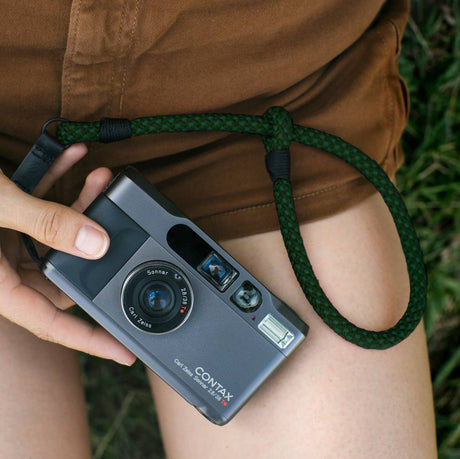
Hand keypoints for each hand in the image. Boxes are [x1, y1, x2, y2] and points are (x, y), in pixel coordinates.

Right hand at [0, 143, 135, 365]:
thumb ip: (45, 223)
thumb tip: (97, 243)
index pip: (50, 323)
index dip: (90, 340)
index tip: (125, 351)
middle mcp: (0, 269)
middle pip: (63, 267)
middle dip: (94, 237)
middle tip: (114, 209)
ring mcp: (0, 242)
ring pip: (55, 234)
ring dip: (78, 203)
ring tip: (99, 177)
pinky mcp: (1, 218)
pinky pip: (36, 206)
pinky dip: (55, 182)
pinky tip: (73, 158)